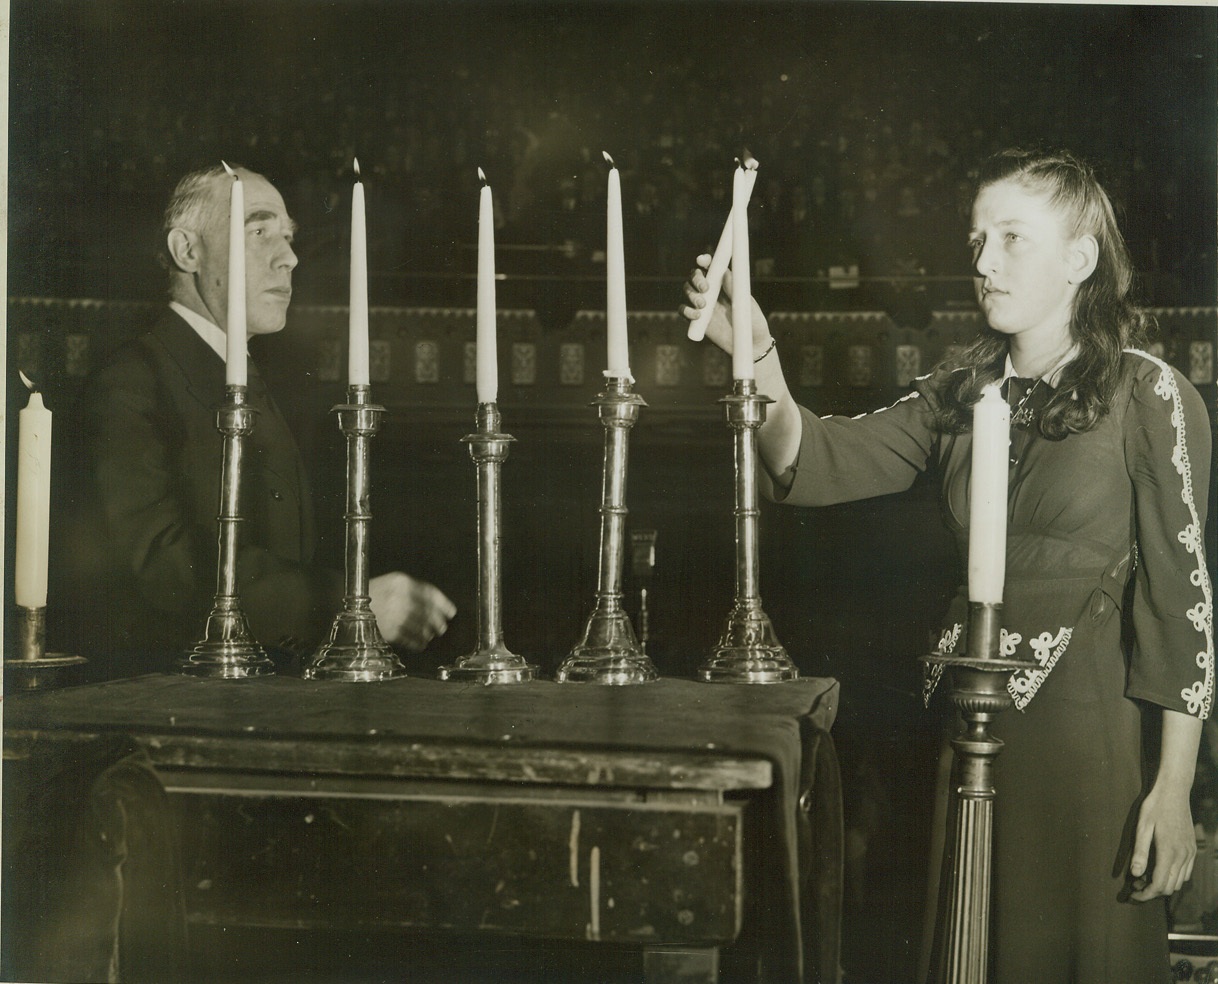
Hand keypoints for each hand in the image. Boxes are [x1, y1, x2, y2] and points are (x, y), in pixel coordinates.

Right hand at [368, 571, 455, 650]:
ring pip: (421, 627)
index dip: (443, 604)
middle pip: (428, 612)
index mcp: (402, 582)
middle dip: (438, 621)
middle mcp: (400, 598)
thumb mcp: (391, 583)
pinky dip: (418, 643)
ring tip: (431, 635)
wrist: (345, 604)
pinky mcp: (389, 631)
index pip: (430, 593)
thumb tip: (435, 604)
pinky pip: (410, 639)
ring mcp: (395, 615)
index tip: (452, 612)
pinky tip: (421, 644)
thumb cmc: (372, 592)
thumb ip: (411, 590)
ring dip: (429, 633)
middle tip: (442, 627)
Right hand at [678, 254, 771, 357]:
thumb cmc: (753, 322)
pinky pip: (684, 310)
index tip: (702, 260)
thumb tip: (726, 272)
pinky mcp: (697, 320)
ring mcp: (703, 305)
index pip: (712, 267)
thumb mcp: (747, 304)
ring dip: (692, 294)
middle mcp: (712, 292)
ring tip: (703, 305)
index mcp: (725, 283)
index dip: (705, 261)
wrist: (750, 345)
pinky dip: (686, 310)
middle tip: (705, 288)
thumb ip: (735, 289)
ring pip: (688, 291)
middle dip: (696, 278)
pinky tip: (697, 315)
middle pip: (695, 276)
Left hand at [1128, 780, 1196, 900]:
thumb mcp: (1142, 827)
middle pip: (1170, 887)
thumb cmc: (1154, 807)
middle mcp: (1183, 856)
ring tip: (1144, 878)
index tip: (1132, 895)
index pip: (1158, 885)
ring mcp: (1190, 853)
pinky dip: (1173, 877)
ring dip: (1163, 885)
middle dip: (1152, 892)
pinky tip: (1159, 869)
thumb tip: (1135, 874)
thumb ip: (1140, 852)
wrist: (1174, 792)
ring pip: (1179, 882)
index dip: (1145, 894)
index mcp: (1169, 852)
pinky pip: (1186, 872)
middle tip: (1135, 886)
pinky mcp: (1193, 849)